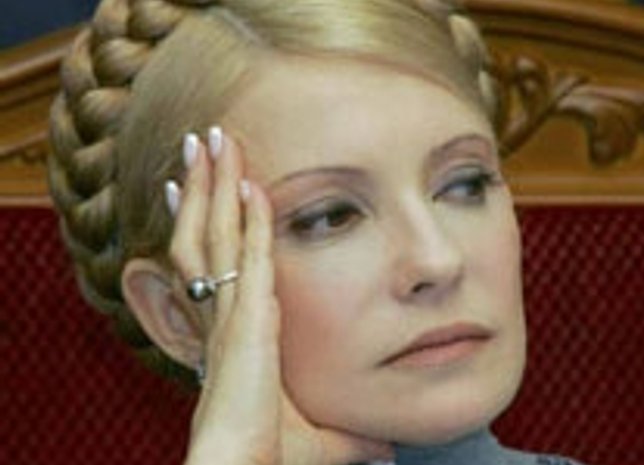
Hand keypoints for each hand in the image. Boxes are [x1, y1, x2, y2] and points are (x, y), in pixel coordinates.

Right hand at [167, 127, 392, 464]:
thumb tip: (386, 450)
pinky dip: (246, 219)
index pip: (217, 264)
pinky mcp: (247, 319)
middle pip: (206, 233)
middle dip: (205, 185)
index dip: (211, 223)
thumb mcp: (319, 436)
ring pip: (214, 233)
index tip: (210, 187)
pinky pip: (246, 257)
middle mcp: (224, 315)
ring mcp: (231, 314)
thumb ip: (347, 434)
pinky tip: (252, 184)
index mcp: (235, 334)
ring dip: (216, 185)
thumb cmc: (272, 456)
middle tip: (205, 141)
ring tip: (212, 139)